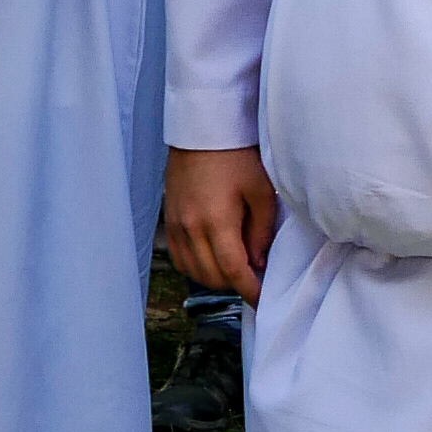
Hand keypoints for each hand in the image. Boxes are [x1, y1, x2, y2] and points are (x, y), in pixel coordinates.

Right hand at [161, 143, 277, 302]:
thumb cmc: (236, 157)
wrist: (201, 131)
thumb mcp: (260, 192)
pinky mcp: (169, 221)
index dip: (249, 290)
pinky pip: (179, 259)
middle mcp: (191, 228)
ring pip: (193, 271)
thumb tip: (258, 262)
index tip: (262, 300)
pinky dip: (196, 267)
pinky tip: (211, 259)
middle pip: (212, 276)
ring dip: (215, 278)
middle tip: (254, 279)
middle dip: (235, 285)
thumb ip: (260, 231)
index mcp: (216, 221)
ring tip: (234, 269)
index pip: (233, 270)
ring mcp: (176, 226)